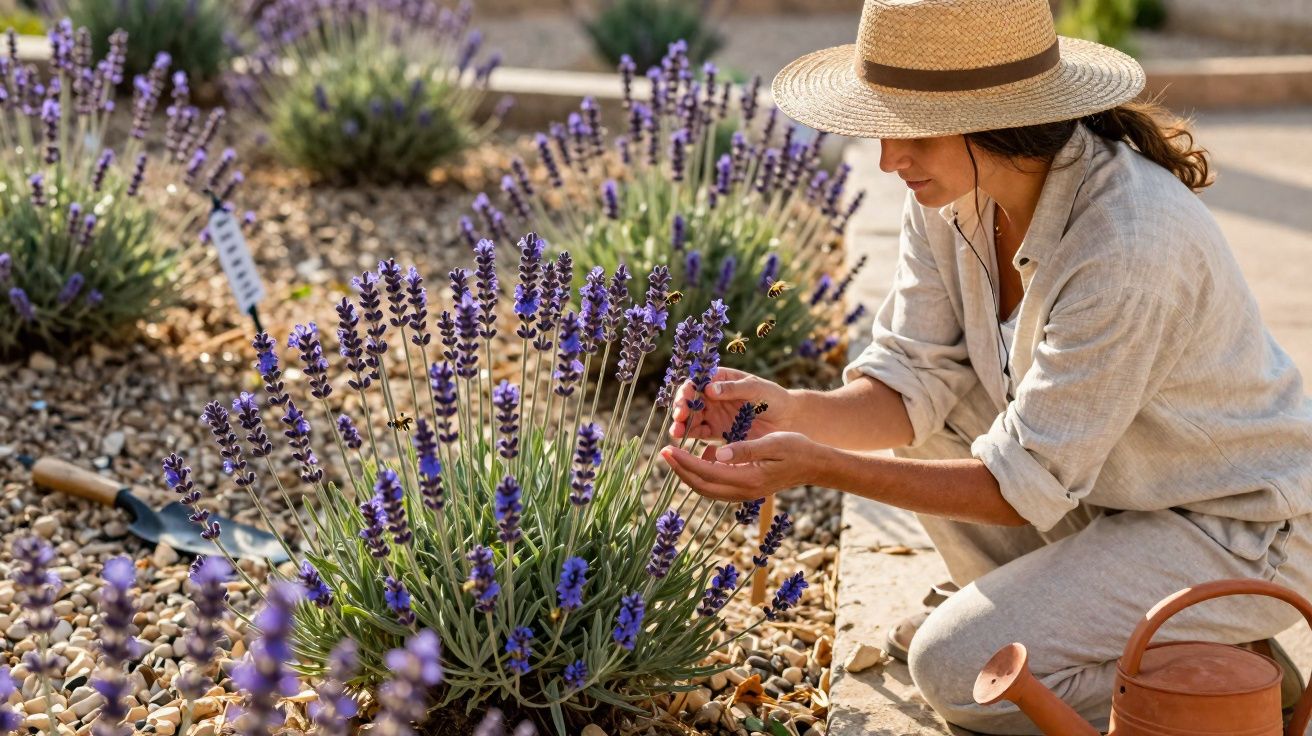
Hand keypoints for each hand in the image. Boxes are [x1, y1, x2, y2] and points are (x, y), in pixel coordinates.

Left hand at [660, 432, 821, 501]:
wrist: (815, 465)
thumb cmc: (797, 448)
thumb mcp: (773, 443)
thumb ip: (745, 449)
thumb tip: (717, 453)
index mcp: (748, 479)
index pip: (707, 472)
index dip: (685, 462)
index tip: (669, 448)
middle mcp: (744, 491)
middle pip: (702, 486)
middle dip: (680, 470)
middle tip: (665, 452)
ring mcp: (745, 493)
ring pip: (708, 488)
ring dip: (690, 473)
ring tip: (677, 455)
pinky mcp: (746, 489)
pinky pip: (718, 486)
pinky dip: (704, 474)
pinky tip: (704, 455)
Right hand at [669, 367, 794, 441]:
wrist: (788, 420)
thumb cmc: (774, 397)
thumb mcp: (756, 388)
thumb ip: (734, 388)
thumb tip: (709, 388)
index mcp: (720, 379)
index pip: (697, 381)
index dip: (688, 389)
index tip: (686, 398)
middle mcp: (713, 396)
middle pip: (689, 400)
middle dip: (681, 407)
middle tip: (680, 416)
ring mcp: (714, 414)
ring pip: (691, 417)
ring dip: (681, 423)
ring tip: (677, 431)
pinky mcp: (717, 432)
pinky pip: (699, 433)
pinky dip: (690, 435)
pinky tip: (683, 438)